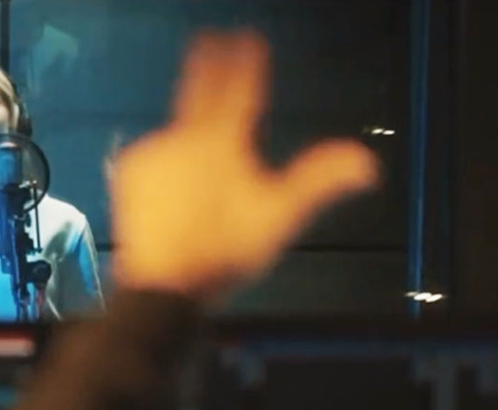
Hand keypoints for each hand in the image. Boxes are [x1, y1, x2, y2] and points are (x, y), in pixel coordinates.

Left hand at [108, 30, 380, 301]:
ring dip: (190, 143)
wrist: (162, 284)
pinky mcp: (129, 168)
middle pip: (199, 94)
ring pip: (180, 134)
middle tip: (211, 39)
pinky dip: (167, 164)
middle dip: (209, 67)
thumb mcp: (278, 217)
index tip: (246, 36)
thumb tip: (368, 163)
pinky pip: (155, 155)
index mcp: (222, 141)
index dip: (244, 59)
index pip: (238, 86)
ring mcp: (152, 150)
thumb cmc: (225, 251)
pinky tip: (175, 192)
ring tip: (199, 181)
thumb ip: (319, 180)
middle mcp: (183, 135)